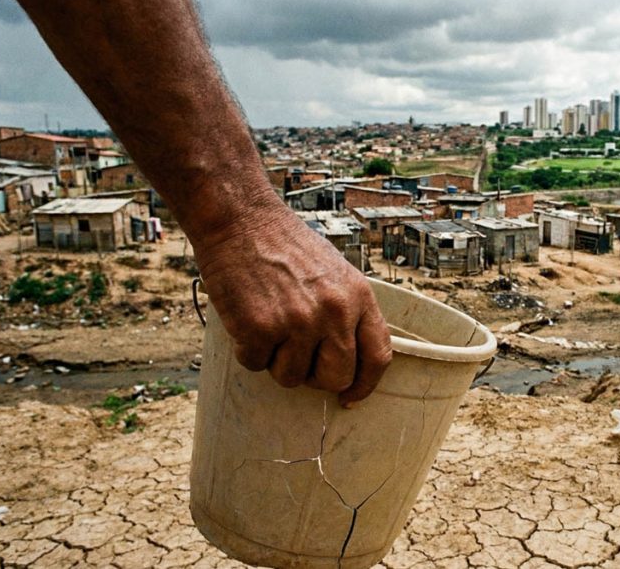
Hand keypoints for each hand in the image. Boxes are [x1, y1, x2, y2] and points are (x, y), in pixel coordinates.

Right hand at [194, 204, 391, 405]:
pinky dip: (247, 349)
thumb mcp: (335, 273)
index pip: (378, 357)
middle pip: (336, 378)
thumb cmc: (285, 247)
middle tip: (297, 357)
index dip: (365, 385)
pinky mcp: (261, 328)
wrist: (241, 220)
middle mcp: (334, 312)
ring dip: (277, 361)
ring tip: (270, 322)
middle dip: (316, 378)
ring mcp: (298, 322)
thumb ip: (347, 313)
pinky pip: (256, 365)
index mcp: (358, 297)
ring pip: (292, 378)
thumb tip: (349, 363)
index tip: (350, 397)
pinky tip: (247, 317)